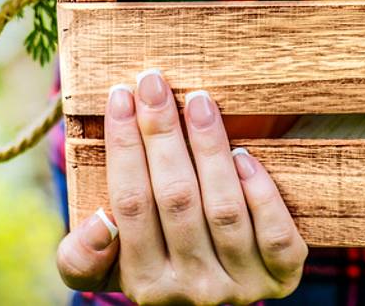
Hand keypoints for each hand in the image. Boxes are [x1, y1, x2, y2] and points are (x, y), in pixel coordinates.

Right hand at [56, 70, 307, 303]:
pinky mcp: (282, 277)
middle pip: (176, 199)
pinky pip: (276, 237)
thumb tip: (98, 223)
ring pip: (223, 210)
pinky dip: (261, 194)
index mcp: (143, 283)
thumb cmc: (158, 264)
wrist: (217, 304)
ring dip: (210, 149)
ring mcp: (240, 286)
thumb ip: (82, 256)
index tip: (120, 96)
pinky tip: (245, 155)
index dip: (124, 148)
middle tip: (154, 81)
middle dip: (161, 133)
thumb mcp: (107, 270)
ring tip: (198, 101)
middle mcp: (191, 289)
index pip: (130, 205)